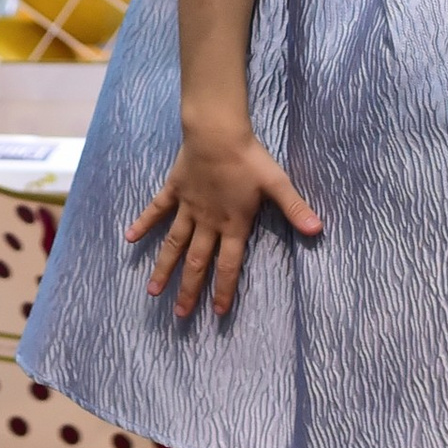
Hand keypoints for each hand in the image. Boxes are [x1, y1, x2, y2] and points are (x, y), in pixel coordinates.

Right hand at [131, 120, 319, 318]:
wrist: (217, 132)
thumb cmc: (249, 158)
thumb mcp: (277, 183)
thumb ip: (295, 208)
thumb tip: (317, 230)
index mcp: (233, 224)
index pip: (229, 265)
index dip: (224, 289)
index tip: (217, 312)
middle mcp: (207, 222)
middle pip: (197, 262)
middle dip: (190, 290)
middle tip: (181, 315)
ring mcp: (188, 207)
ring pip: (174, 244)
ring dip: (164, 268)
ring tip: (153, 292)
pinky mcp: (174, 189)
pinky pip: (156, 210)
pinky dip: (143, 223)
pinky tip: (129, 238)